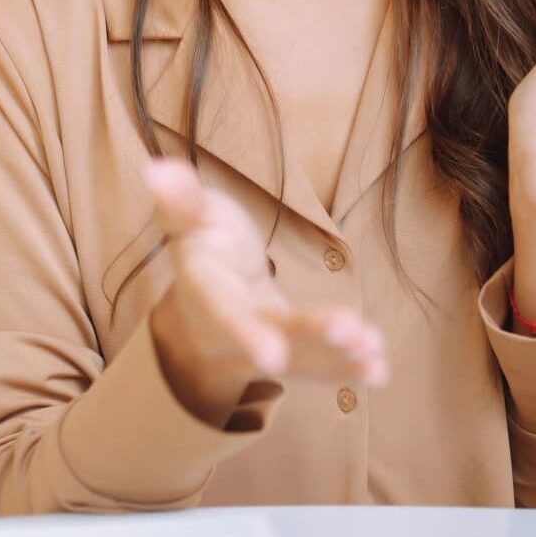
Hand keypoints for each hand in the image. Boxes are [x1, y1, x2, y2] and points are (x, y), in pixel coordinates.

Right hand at [140, 158, 387, 425]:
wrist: (209, 292)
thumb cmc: (204, 243)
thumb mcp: (191, 217)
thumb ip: (181, 198)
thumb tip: (156, 167)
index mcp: (205, 291)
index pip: (223, 314)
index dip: (245, 334)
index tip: (273, 357)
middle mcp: (233, 328)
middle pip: (270, 335)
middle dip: (308, 338)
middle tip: (348, 332)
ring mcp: (265, 344)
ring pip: (300, 357)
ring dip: (338, 355)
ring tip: (374, 353)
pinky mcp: (293, 351)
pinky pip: (319, 364)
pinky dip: (349, 365)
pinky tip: (379, 368)